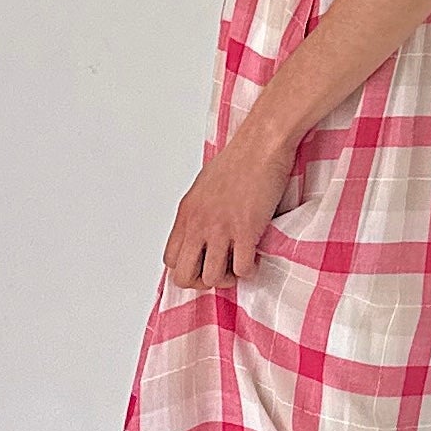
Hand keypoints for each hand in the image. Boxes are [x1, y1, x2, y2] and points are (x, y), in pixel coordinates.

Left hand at [162, 128, 300, 289]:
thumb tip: (200, 235)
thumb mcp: (203, 189)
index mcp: (186, 214)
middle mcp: (198, 224)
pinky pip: (241, 269)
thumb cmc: (237, 162)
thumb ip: (197, 214)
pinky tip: (254, 258)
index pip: (171, 260)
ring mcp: (221, 229)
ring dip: (227, 279)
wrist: (259, 147)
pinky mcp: (246, 230)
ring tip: (238, 266)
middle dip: (202, 282)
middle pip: (184, 276)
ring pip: (212, 278)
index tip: (203, 266)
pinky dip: (249, 270)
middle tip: (219, 272)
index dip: (186, 270)